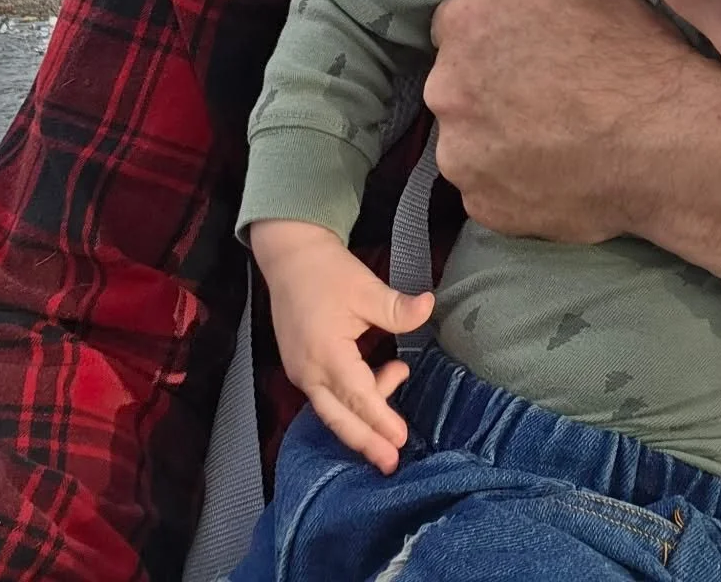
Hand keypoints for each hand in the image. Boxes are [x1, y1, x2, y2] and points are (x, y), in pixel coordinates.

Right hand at [249, 219, 432, 472]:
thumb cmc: (328, 271)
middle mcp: (308, 371)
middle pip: (339, 418)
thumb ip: (396, 308)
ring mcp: (301, 372)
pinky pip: (326, 397)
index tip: (401, 439)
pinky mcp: (301, 367)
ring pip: (331, 411)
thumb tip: (429, 307)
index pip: (357, 396)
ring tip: (396, 407)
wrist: (290, 257)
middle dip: (365, 442)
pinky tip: (377, 385)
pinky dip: (350, 403)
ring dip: (361, 421)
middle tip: (391, 464)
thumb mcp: (366, 287)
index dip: (380, 419)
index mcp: (325, 353)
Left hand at [425, 0, 720, 279]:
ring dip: (497, 141)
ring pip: (467, 144)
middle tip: (541, 100)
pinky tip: (559, 176)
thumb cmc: (634, 53)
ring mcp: (460, 154)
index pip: (455, 26)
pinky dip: (515, 185)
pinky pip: (490, 191)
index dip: (491, 39)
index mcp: (469, 20)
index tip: (522, 54)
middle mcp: (448, 87)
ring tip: (555, 144)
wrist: (666, 140)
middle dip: (487, 91)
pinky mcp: (482, 207)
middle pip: (455, 86)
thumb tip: (530, 14)